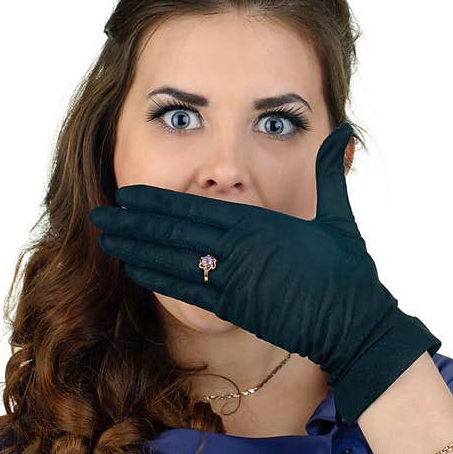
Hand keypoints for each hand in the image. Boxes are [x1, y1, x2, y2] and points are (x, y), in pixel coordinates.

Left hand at [89, 121, 440, 424]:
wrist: (353, 323)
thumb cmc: (348, 270)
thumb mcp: (340, 215)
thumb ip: (330, 172)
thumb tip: (342, 130)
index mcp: (259, 223)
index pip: (195, 207)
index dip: (156, 201)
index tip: (127, 194)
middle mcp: (239, 249)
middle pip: (174, 232)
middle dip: (133, 222)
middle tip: (99, 214)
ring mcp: (234, 280)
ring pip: (172, 261)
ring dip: (135, 249)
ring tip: (105, 239)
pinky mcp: (235, 308)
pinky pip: (186, 290)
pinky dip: (157, 278)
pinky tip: (134, 269)